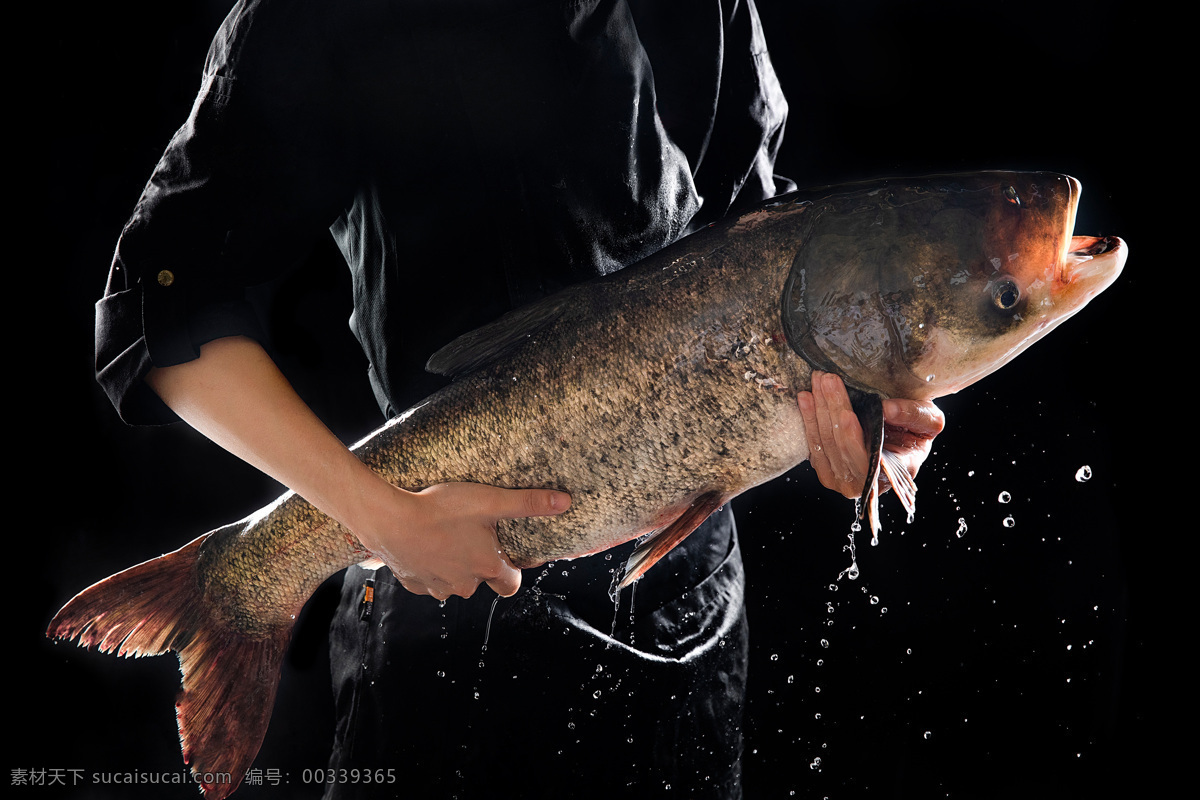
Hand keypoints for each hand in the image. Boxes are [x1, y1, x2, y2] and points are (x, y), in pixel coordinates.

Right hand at [351, 480, 570, 600]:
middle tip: (472, 533)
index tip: (504, 550)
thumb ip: (528, 503)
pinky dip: (429, 564)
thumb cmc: (441, 509)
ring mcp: (437, 587)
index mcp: (487, 568)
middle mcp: (464, 585)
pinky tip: (425, 542)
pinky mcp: (412, 582)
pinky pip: (428, 578)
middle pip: (481, 581)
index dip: (511, 569)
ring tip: (447, 535)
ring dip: (454, 564)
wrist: (389, 519)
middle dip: (480, 562)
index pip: (511, 584)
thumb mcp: (490, 501)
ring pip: (453, 581)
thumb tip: (564, 502)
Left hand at [797, 371, 943, 498]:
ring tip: (818, 380)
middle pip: (840, 445)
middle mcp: (861, 484)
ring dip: (817, 409)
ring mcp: (839, 480)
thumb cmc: (916, 431)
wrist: (902, 436)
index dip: (853, 437)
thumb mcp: (929, 421)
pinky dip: (808, 418)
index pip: (865, 459)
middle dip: (832, 409)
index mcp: (890, 477)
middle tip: (827, 379)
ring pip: (824, 442)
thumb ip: (914, 415)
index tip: (846, 413)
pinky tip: (806, 398)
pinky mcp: (825, 470)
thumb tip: (886, 408)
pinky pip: (812, 444)